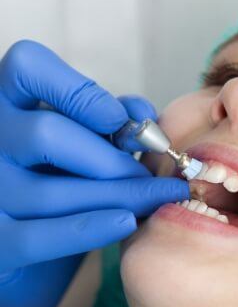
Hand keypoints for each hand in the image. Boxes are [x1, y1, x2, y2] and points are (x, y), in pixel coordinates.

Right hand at [0, 40, 188, 306]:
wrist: (24, 240)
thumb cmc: (59, 177)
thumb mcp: (85, 139)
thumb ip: (112, 121)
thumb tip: (143, 114)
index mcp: (10, 101)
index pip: (28, 66)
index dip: (79, 90)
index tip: (119, 119)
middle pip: (46, 134)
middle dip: (110, 159)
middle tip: (148, 175)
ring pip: (50, 191)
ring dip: (116, 196)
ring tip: (154, 198)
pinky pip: (39, 237)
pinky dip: (90, 229)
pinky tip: (126, 222)